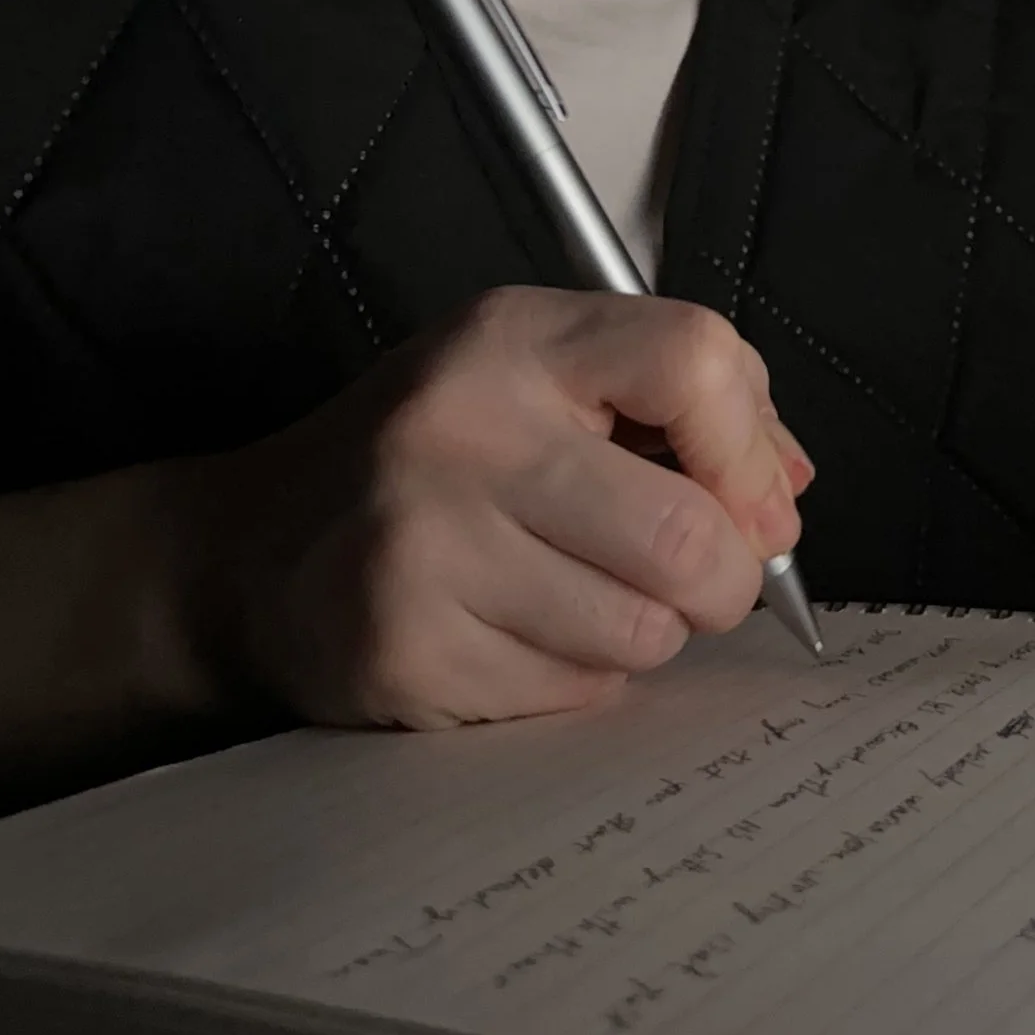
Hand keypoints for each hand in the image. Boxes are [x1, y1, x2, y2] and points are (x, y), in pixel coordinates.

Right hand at [175, 288, 813, 732]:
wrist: (250, 552)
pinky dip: (571, 682)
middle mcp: (462, 428)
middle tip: (686, 580)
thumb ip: (679, 408)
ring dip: (641, 636)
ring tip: (575, 599)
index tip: (754, 502)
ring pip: (642, 633)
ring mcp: (423, 546)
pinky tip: (511, 637)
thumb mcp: (539, 381)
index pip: (695, 361)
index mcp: (512, 340)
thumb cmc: (429, 463)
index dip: (752, 449)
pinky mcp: (405, 654)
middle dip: (719, 581)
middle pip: (687, 533)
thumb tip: (785, 492)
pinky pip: (573, 695)